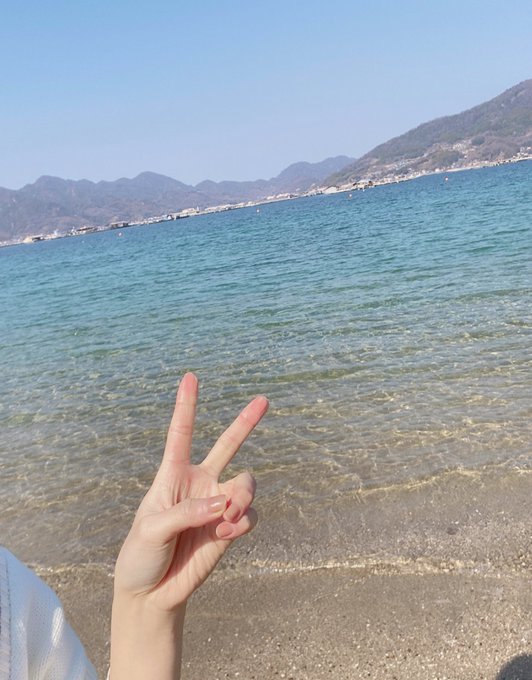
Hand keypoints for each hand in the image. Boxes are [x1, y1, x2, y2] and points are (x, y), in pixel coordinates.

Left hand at [114, 372, 267, 610]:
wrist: (153, 592)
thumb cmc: (141, 554)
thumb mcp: (152, 529)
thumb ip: (187, 511)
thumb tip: (223, 503)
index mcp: (172, 474)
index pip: (182, 433)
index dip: (187, 404)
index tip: (190, 377)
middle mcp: (200, 483)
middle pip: (228, 445)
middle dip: (246, 422)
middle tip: (264, 400)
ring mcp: (218, 504)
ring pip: (247, 484)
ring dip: (242, 497)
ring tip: (227, 516)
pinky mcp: (231, 528)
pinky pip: (250, 515)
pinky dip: (242, 522)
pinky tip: (226, 533)